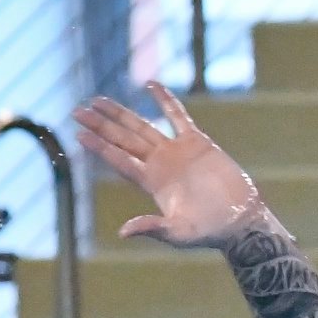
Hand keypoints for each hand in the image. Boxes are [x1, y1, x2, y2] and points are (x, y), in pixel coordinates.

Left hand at [74, 81, 264, 249]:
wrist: (240, 220)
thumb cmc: (209, 231)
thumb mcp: (178, 233)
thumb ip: (152, 228)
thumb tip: (123, 233)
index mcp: (151, 182)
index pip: (119, 160)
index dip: (99, 147)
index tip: (79, 134)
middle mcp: (159, 164)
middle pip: (123, 140)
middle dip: (101, 125)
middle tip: (78, 111)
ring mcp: (177, 151)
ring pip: (143, 126)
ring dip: (120, 113)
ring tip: (97, 100)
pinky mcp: (198, 143)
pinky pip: (178, 117)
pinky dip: (165, 101)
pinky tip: (150, 85)